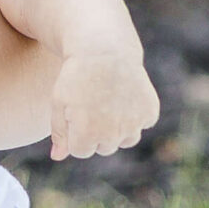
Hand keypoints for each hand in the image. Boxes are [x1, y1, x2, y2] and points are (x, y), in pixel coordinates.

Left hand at [49, 45, 159, 159]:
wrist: (104, 50)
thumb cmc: (75, 76)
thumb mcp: (59, 102)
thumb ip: (59, 133)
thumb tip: (58, 157)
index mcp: (87, 134)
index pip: (81, 151)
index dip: (75, 132)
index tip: (75, 114)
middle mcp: (112, 134)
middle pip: (104, 147)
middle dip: (96, 131)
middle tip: (92, 105)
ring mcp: (134, 124)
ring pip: (126, 140)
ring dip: (117, 128)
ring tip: (107, 102)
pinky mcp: (150, 112)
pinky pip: (143, 124)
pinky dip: (136, 114)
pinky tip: (124, 96)